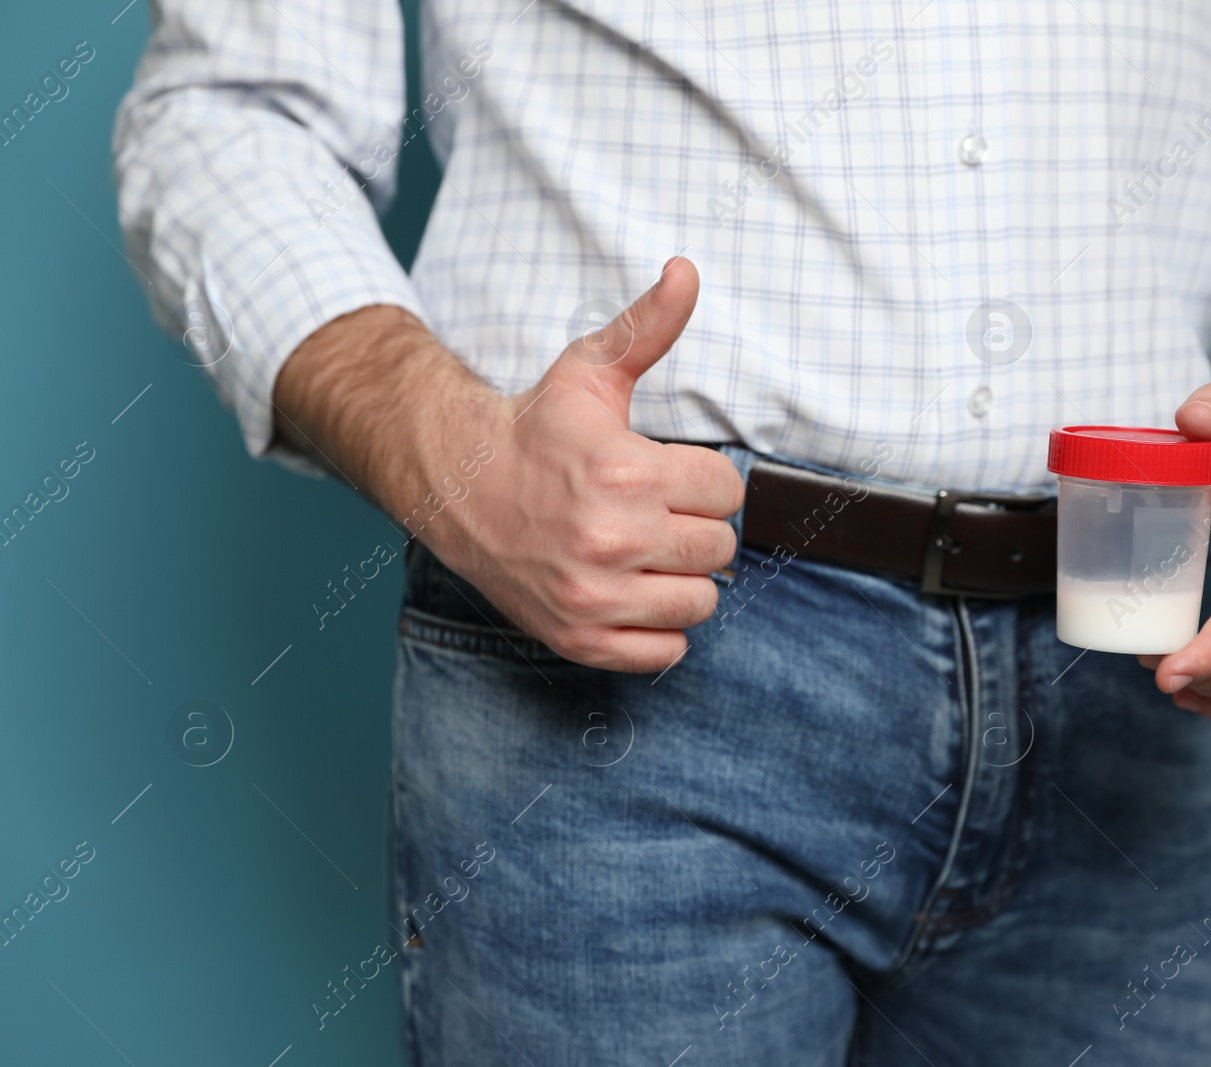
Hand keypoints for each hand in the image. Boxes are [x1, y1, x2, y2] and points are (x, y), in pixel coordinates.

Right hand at [274, 257, 743, 671]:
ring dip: (682, 579)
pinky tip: (632, 592)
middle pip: (719, 549)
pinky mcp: (579, 637)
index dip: (704, 481)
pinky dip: (658, 629)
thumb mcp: (590, 371)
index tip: (668, 475)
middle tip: (653, 513)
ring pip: (701, 602)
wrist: (456, 484)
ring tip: (645, 552)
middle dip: (694, 527)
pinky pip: (666, 652)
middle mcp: (611, 540)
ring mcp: (592, 596)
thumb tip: (687, 270)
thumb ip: (649, 326)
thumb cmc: (535, 428)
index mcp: (625, 473)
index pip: (727, 492)